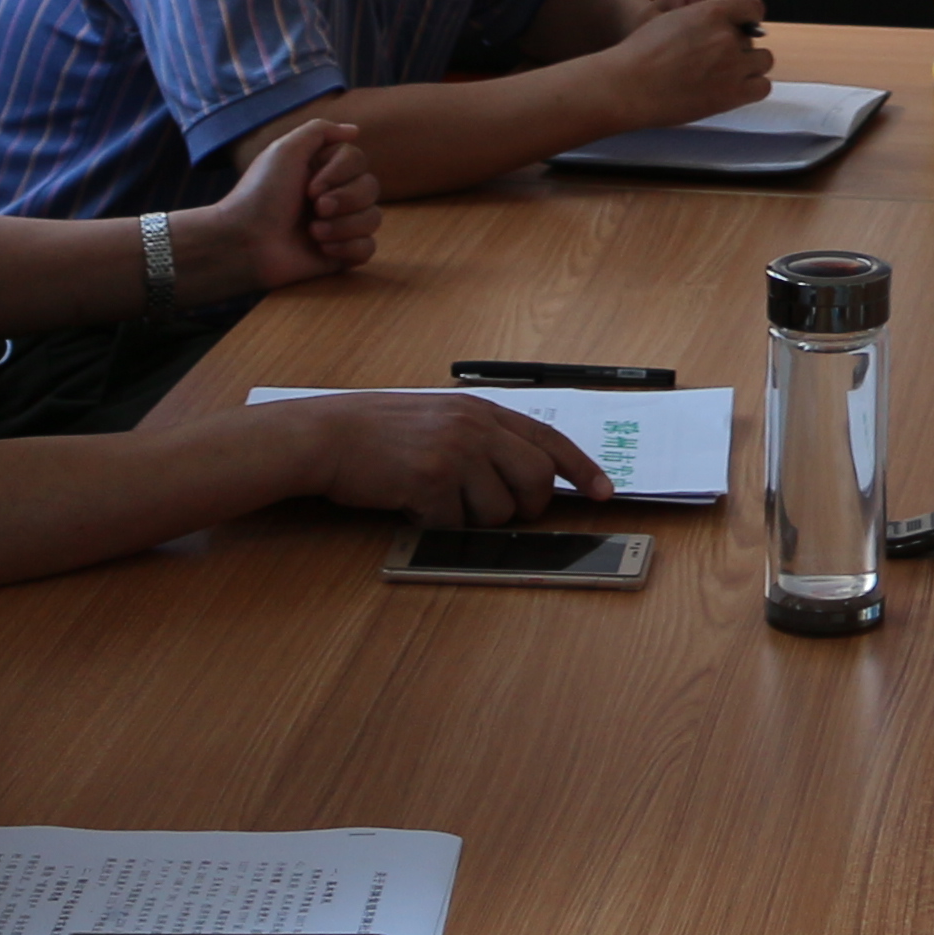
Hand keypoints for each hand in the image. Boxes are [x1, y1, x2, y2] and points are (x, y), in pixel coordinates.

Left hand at [186, 119, 381, 298]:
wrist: (246, 242)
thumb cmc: (261, 194)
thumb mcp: (285, 150)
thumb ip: (319, 130)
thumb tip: (354, 130)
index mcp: (323, 170)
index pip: (359, 161)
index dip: (340, 173)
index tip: (310, 186)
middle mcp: (335, 195)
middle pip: (371, 187)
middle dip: (344, 199)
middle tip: (315, 208)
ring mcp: (340, 225)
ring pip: (373, 218)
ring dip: (343, 225)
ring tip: (313, 232)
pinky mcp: (341, 254)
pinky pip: (368, 248)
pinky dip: (348, 247)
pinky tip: (322, 249)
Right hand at [282, 389, 610, 524]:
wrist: (328, 436)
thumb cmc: (380, 433)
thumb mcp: (441, 418)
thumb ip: (484, 438)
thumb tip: (529, 476)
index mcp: (483, 409)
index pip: (550, 440)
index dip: (583, 469)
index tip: (605, 492)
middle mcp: (476, 426)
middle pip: (536, 481)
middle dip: (525, 508)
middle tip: (497, 511)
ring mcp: (455, 452)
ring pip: (499, 511)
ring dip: (471, 518)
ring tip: (437, 498)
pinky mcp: (432, 480)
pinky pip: (457, 525)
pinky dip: (437, 525)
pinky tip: (412, 503)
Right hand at [600, 0, 778, 125]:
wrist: (626, 86)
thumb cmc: (640, 54)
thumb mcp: (674, 19)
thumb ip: (703, 19)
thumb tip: (723, 27)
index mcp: (712, 12)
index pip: (753, 6)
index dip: (748, 18)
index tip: (741, 29)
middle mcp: (727, 36)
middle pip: (755, 38)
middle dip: (742, 47)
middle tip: (719, 60)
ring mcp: (731, 66)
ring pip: (764, 61)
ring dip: (750, 67)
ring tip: (725, 76)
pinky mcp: (731, 94)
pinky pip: (763, 87)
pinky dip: (753, 88)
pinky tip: (732, 90)